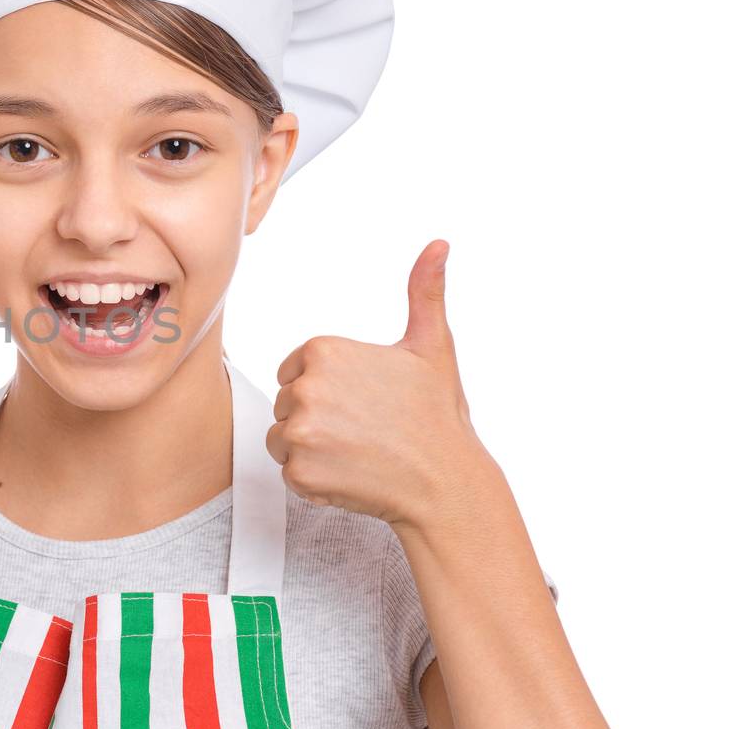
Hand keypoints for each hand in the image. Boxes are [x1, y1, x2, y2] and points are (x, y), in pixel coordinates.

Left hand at [265, 239, 495, 526]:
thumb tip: (438, 245)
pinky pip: (289, 472)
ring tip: (357, 451)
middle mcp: (306, 387)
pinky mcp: (300, 471)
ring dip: (312, 449)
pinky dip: (314, 479)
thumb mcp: (432, 346)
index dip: (328, 390)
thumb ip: (424, 292)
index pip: (294, 372)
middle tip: (365, 429)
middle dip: (318, 419)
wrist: (446, 483)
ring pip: (282, 438)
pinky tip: (351, 474)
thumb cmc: (437, 416)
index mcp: (323, 351)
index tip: (363, 401)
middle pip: (286, 404)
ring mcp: (301, 431)